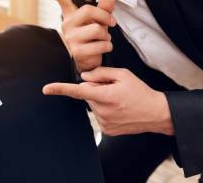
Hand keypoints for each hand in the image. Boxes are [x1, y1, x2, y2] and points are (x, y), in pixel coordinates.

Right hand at [40, 0, 116, 71]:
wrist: (86, 63)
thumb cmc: (91, 40)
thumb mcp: (98, 22)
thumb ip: (104, 9)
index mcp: (70, 16)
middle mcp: (67, 25)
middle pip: (89, 10)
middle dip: (105, 17)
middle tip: (111, 24)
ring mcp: (70, 39)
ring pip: (97, 29)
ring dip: (107, 36)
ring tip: (103, 40)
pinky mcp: (77, 52)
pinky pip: (100, 44)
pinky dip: (107, 46)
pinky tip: (102, 48)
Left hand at [43, 66, 173, 135]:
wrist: (156, 113)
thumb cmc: (140, 92)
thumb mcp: (123, 74)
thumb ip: (100, 73)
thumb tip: (84, 77)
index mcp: (106, 96)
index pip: (78, 91)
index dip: (60, 88)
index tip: (46, 89)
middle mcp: (103, 111)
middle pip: (87, 93)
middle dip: (95, 87)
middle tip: (113, 88)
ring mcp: (104, 122)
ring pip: (92, 103)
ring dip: (100, 98)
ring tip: (118, 99)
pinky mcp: (107, 129)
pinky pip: (98, 113)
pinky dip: (105, 108)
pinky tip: (118, 108)